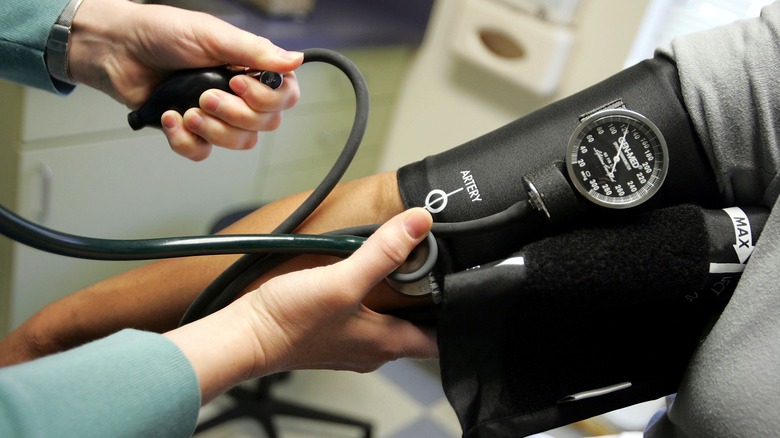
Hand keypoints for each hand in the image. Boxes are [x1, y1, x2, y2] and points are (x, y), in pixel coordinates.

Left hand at [69, 0, 302, 159]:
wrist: (117, 49)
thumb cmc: (163, 33)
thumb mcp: (213, 35)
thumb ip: (254, 51)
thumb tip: (296, 60)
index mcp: (251, 69)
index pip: (285, 97)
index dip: (267, 99)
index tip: (237, 83)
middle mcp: (240, 95)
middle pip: (265, 124)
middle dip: (235, 115)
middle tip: (206, 95)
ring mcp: (217, 115)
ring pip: (239, 142)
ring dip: (213, 129)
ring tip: (187, 109)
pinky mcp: (191, 131)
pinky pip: (203, 152)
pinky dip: (185, 139)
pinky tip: (170, 117)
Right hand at [165, 208, 437, 401]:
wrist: (243, 336)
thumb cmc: (288, 321)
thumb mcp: (342, 282)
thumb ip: (382, 253)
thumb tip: (419, 224)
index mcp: (386, 343)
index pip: (439, 342)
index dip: (457, 318)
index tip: (466, 292)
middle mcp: (372, 349)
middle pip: (417, 330)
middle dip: (430, 304)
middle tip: (436, 271)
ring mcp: (350, 344)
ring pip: (391, 324)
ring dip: (400, 301)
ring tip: (405, 269)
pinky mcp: (330, 335)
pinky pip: (364, 319)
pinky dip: (373, 300)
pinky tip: (362, 278)